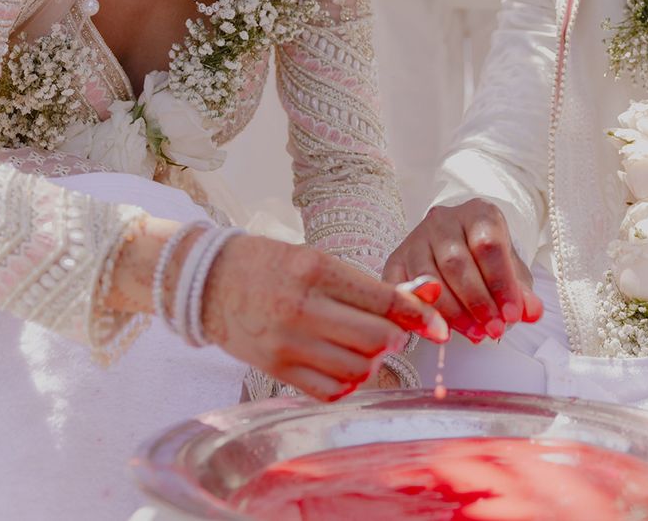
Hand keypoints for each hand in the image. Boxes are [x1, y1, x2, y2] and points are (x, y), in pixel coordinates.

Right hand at [201, 235, 448, 402]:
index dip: (418, 314)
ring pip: (358, 367)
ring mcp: (288, 344)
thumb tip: (423, 293)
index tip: (438, 325)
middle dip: (396, 338)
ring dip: (374, 360)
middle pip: (376, 339)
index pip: (382, 299)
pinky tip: (346, 363)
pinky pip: (332, 389)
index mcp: (315, 270)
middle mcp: (303, 309)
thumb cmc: (269, 263)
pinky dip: (349, 380)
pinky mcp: (277, 371)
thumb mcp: (317, 258)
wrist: (210, 281)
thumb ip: (366, 283)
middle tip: (395, 331)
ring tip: (365, 344)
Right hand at [384, 201, 542, 342]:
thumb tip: (532, 312)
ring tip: (474, 334)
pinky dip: (421, 313)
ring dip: (453, 312)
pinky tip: (440, 331)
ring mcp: (416, 238)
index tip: (511, 316)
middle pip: (457, 262)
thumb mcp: (511, 269)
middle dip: (477, 302)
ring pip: (430, 276)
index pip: (488, 245)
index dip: (501, 283)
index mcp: (477, 213)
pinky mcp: (396, 259)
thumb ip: (520, 290)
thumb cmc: (487, 261)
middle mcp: (443, 220)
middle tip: (493, 331)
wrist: (458, 246)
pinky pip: (403, 289)